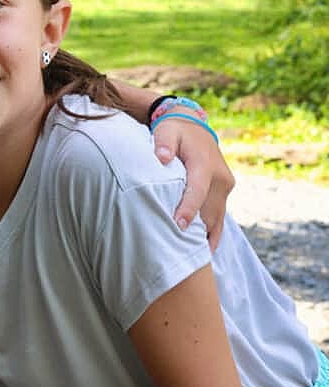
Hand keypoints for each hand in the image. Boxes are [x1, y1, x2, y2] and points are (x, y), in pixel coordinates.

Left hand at [152, 108, 234, 249]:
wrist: (194, 126)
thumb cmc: (175, 131)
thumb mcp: (166, 131)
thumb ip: (163, 143)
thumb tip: (162, 157)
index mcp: (204, 164)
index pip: (196, 191)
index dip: (188, 210)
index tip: (179, 226)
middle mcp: (219, 177)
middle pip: (208, 210)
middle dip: (197, 231)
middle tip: (181, 254)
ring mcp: (225, 186)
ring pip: (216, 217)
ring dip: (206, 237)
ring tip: (194, 260)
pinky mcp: (224, 191)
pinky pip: (220, 216)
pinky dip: (213, 233)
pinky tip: (205, 251)